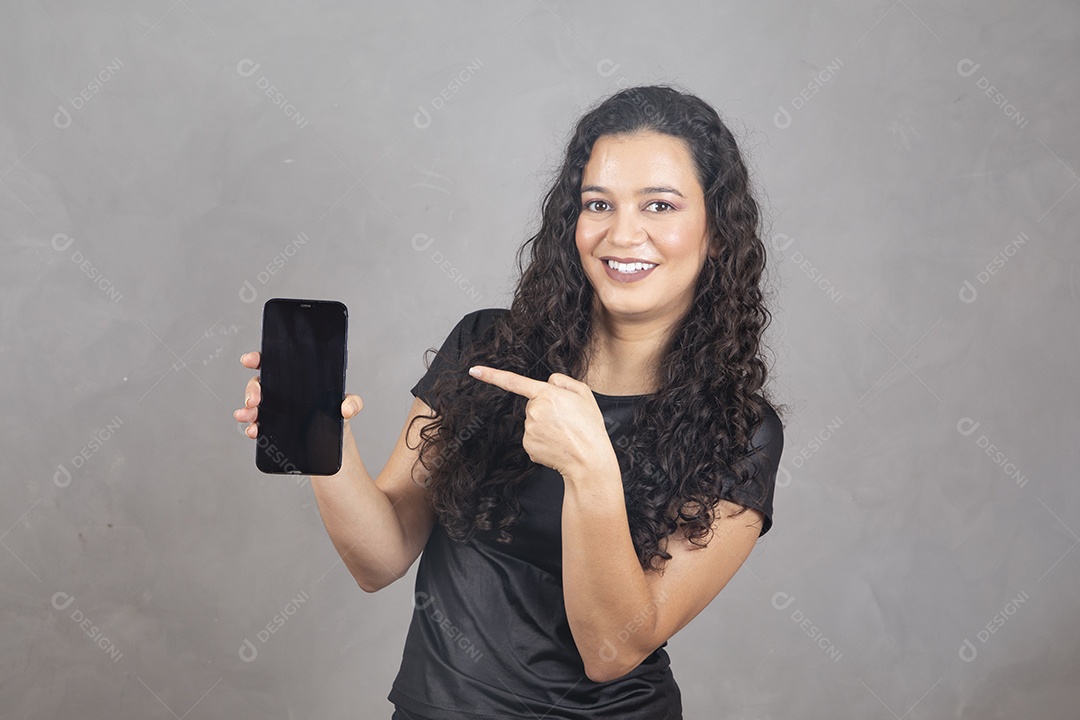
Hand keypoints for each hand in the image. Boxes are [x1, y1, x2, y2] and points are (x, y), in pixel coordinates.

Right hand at [233, 351, 363, 438]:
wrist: (333, 448)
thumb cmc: (337, 419)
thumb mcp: (348, 407)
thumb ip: (353, 403)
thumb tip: (346, 408)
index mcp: (298, 381)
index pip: (275, 364)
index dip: (258, 358)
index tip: (249, 360)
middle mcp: (283, 393)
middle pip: (260, 384)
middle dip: (251, 389)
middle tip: (254, 399)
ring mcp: (276, 411)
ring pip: (254, 405)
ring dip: (247, 409)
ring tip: (248, 416)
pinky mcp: (273, 429)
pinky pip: (257, 425)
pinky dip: (252, 427)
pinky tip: (253, 430)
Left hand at [467, 365, 615, 479]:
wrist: (589, 459)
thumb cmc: (589, 427)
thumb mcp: (584, 393)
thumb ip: (562, 381)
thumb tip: (547, 382)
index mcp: (547, 394)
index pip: (514, 381)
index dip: (491, 375)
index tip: (474, 370)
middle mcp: (534, 411)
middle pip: (532, 404)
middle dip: (546, 409)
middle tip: (566, 420)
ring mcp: (529, 429)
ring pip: (532, 422)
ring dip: (546, 426)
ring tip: (564, 433)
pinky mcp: (528, 445)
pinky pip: (533, 438)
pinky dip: (543, 441)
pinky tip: (557, 444)